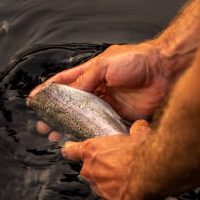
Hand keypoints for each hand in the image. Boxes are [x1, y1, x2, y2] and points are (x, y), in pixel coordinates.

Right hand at [28, 42, 173, 139]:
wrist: (165, 70)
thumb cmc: (138, 60)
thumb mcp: (106, 64)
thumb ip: (86, 79)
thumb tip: (70, 94)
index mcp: (94, 71)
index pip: (66, 81)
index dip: (49, 90)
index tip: (34, 100)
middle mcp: (100, 88)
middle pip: (72, 103)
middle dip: (55, 114)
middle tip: (42, 125)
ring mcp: (110, 102)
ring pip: (85, 117)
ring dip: (70, 126)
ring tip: (55, 135)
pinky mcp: (122, 115)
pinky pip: (103, 126)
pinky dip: (92, 133)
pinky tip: (81, 139)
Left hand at [63, 120, 154, 199]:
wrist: (152, 172)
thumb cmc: (142, 151)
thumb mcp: (139, 133)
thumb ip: (135, 130)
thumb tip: (139, 126)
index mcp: (93, 151)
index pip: (72, 151)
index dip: (72, 150)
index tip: (70, 150)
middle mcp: (92, 173)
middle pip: (91, 172)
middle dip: (103, 170)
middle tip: (121, 166)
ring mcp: (101, 191)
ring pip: (104, 189)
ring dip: (115, 185)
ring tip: (132, 179)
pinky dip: (126, 199)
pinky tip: (137, 193)